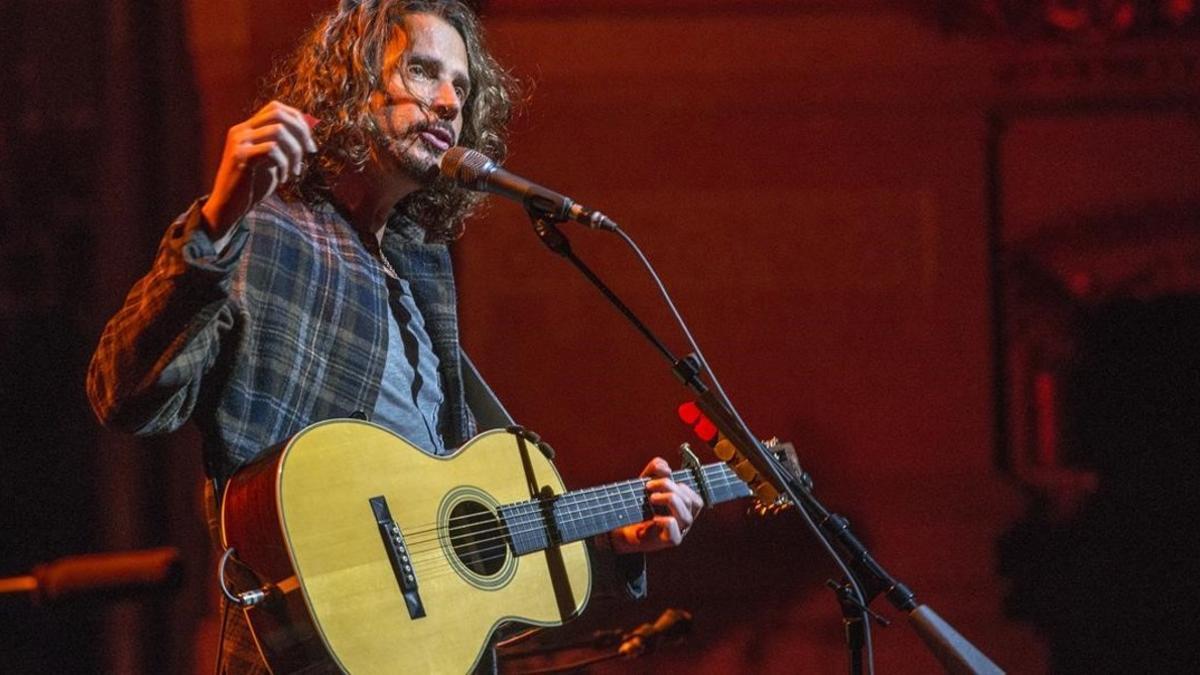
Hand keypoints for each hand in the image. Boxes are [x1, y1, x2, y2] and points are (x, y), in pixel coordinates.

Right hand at [201, 101, 317, 238]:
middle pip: (278, 114)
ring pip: (278, 131)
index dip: (298, 119)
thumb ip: (283, 146)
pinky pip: (272, 150)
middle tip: (308, 152)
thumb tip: (307, 133)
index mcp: (247, 129)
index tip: (309, 143)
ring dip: (294, 151)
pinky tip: (282, 179)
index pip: (275, 107)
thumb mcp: (271, 161)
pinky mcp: (240, 157)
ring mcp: (239, 143)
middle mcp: (241, 131)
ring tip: (293, 171)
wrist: (229, 207)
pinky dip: (284, 164)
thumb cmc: (252, 185)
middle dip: (301, 132)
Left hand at [609, 458, 703, 553]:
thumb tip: (665, 467)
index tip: (661, 481)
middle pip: (690, 502)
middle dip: (669, 487)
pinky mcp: (669, 541)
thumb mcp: (645, 482)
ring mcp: (679, 531)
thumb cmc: (636, 506)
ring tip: (651, 498)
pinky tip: (653, 518)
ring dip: (669, 500)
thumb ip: (655, 469)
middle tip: (648, 486)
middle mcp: (684, 520)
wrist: (619, 527)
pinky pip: (674, 528)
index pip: (696, 499)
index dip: (683, 486)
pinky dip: (665, 520)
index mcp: (683, 508)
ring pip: (687, 516)